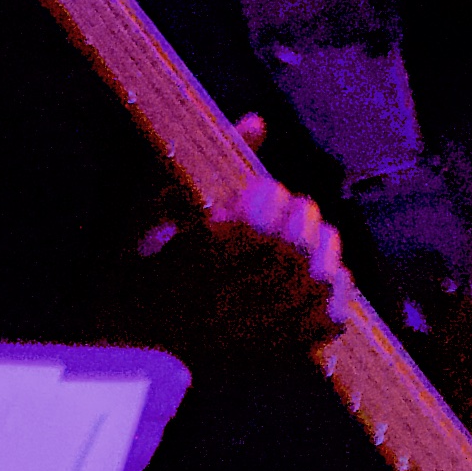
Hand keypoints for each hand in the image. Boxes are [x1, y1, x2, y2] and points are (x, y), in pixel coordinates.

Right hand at [122, 113, 344, 363]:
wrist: (136, 349)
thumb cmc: (141, 272)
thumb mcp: (156, 211)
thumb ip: (210, 165)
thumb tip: (259, 120)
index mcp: (208, 249)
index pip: (266, 201)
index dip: (265, 194)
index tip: (255, 194)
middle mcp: (244, 287)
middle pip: (300, 233)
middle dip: (295, 215)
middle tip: (282, 213)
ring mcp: (270, 323)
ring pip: (322, 272)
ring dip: (319, 247)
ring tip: (297, 242)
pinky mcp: (288, 350)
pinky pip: (334, 313)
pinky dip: (334, 290)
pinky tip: (312, 278)